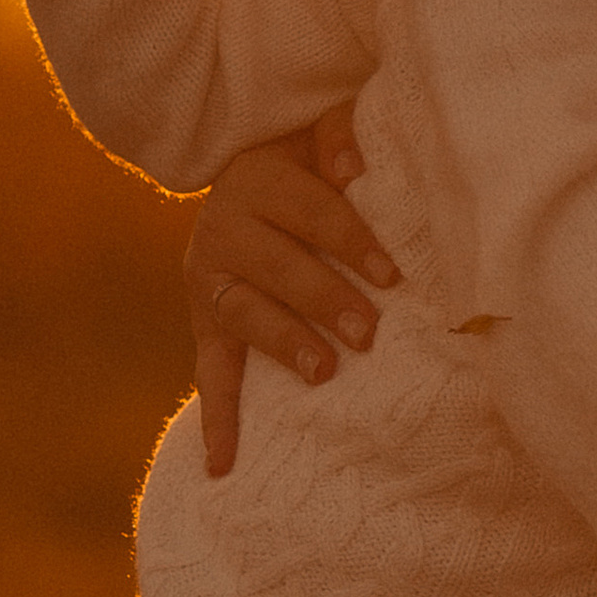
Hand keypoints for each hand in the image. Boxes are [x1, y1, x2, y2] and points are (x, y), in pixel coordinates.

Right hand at [186, 101, 398, 473]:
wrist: (245, 167)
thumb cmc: (306, 156)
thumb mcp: (316, 131)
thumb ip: (338, 134)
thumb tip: (353, 166)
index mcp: (256, 181)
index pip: (308, 213)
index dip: (351, 241)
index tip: (391, 274)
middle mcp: (222, 229)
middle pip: (275, 268)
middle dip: (322, 299)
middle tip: (366, 331)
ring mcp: (209, 280)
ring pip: (243, 315)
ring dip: (283, 345)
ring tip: (324, 372)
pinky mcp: (205, 321)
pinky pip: (209, 371)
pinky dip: (218, 419)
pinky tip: (224, 465)